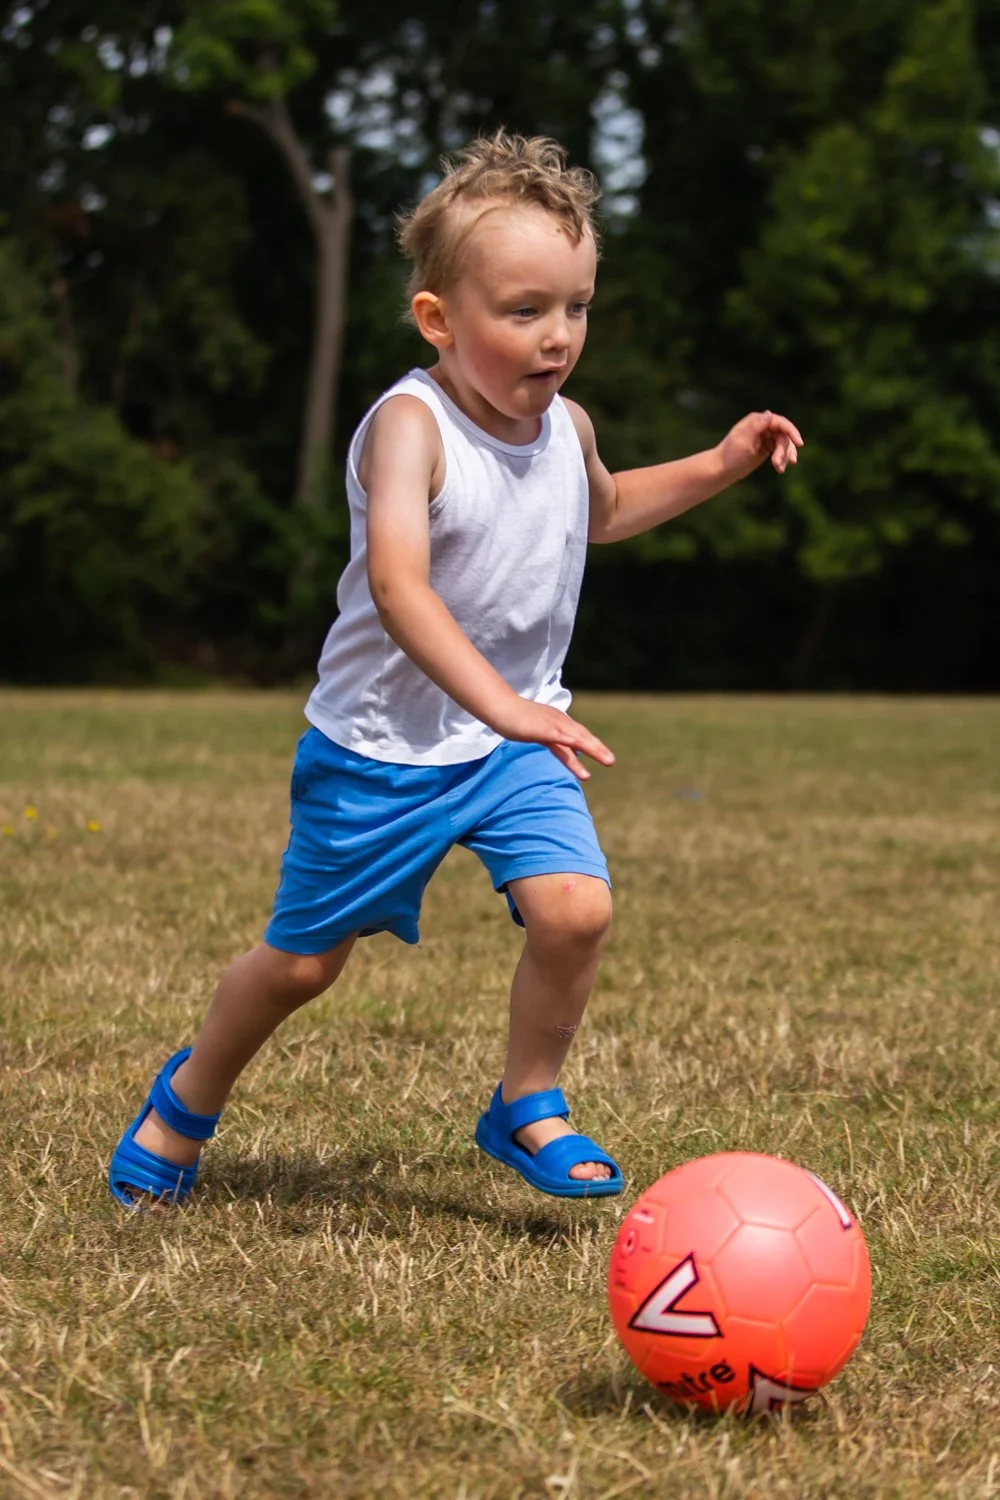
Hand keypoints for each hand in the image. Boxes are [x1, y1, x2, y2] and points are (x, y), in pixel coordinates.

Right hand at [492, 697, 614, 781]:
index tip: (603, 756)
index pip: (578, 735)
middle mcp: (558, 722)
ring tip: (607, 760)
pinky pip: (559, 737)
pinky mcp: (540, 729)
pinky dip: (572, 742)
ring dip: (593, 748)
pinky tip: (581, 748)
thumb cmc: (513, 718)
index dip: (591, 746)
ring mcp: (550, 724)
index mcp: (557, 722)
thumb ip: (545, 736)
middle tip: (611, 761)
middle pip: (581, 736)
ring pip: (576, 737)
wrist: (499, 706)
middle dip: (597, 749)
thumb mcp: (534, 729)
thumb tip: (554, 744)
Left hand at [718, 410, 802, 481]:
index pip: (780, 422)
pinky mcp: (766, 448)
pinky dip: (781, 460)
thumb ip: (757, 427)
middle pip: (784, 435)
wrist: (722, 469)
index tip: (799, 444)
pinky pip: (779, 452)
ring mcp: (765, 437)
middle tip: (781, 464)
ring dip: (784, 456)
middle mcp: (763, 426)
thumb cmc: (730, 454)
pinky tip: (780, 469)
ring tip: (779, 469)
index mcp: (757, 421)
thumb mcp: (743, 440)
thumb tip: (769, 413)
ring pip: (783, 444)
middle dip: (785, 450)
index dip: (791, 431)